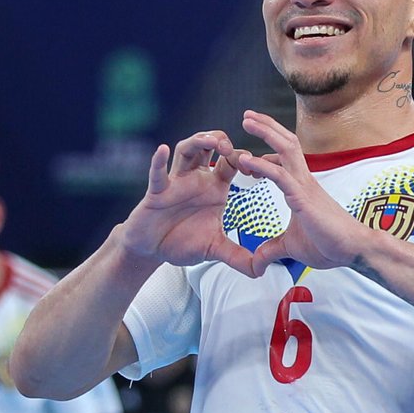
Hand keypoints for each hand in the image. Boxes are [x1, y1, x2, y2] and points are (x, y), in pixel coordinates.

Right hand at [123, 131, 258, 276]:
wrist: (153, 250)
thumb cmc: (182, 241)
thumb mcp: (215, 249)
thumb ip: (238, 257)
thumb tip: (260, 271)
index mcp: (214, 188)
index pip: (231, 162)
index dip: (244, 159)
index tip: (256, 168)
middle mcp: (196, 179)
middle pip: (209, 147)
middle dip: (221, 141)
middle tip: (233, 147)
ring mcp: (176, 182)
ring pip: (186, 150)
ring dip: (198, 141)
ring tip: (212, 141)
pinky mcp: (157, 192)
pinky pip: (157, 174)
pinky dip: (158, 162)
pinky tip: (161, 149)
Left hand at [238, 111, 369, 274]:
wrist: (353, 250)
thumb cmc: (328, 245)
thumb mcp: (291, 248)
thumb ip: (272, 250)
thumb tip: (257, 262)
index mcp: (301, 187)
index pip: (284, 158)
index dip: (266, 151)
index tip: (246, 156)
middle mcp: (304, 180)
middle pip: (286, 143)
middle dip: (267, 127)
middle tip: (247, 116)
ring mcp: (305, 186)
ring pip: (286, 149)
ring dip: (266, 132)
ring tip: (247, 120)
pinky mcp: (304, 198)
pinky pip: (281, 176)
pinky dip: (262, 165)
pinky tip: (245, 160)